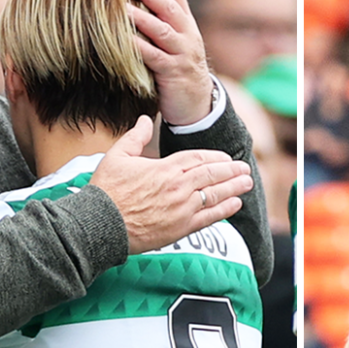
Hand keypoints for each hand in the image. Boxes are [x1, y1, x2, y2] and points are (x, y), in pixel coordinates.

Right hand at [90, 116, 252, 252]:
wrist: (101, 224)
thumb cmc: (107, 190)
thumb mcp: (117, 156)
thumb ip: (135, 137)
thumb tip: (143, 119)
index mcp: (165, 168)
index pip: (199, 158)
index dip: (216, 158)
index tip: (227, 158)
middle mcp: (179, 187)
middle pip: (213, 175)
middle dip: (231, 171)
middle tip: (245, 169)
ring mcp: (182, 208)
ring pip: (215, 195)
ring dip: (234, 188)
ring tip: (247, 183)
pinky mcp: (181, 228)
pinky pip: (209, 217)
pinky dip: (225, 210)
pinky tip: (236, 204)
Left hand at [125, 0, 213, 125]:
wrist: (197, 103)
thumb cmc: (177, 67)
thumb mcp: (174, 41)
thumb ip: (160, 20)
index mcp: (186, 23)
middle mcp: (187, 35)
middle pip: (169, 7)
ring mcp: (182, 54)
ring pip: (162, 30)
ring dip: (141, 18)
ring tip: (122, 7)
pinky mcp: (173, 73)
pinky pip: (155, 57)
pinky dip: (139, 47)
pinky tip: (124, 41)